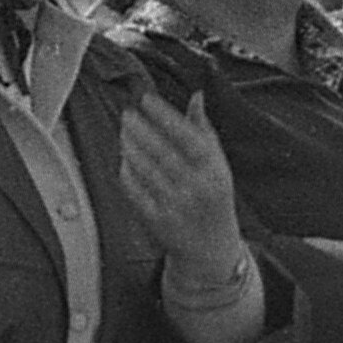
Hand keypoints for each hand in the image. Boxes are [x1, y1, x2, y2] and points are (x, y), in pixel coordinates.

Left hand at [120, 92, 245, 279]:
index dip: (164, 116)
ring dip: (131, 147)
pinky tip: (123, 158)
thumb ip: (205, 130)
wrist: (211, 247)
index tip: (146, 100)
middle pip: (162, 152)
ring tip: (124, 131)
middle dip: (141, 129)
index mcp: (215, 171)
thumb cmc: (214, 197)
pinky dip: (127, 173)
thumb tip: (197, 96)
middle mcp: (197, 189)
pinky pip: (136, 192)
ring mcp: (177, 206)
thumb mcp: (219, 164)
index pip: (187, 137)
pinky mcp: (158, 221)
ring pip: (147, 171)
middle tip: (127, 113)